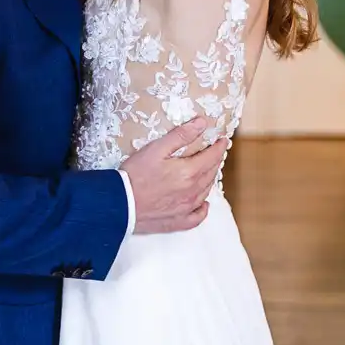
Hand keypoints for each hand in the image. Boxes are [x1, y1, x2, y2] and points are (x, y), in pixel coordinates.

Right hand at [122, 118, 228, 235]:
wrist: (120, 203)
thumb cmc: (135, 174)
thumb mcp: (156, 149)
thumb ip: (180, 135)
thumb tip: (202, 124)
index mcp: (189, 172)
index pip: (212, 157)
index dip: (219, 147)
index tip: (223, 140)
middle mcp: (192, 192)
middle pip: (211, 174)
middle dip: (215, 161)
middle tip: (215, 153)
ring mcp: (186, 208)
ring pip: (206, 192)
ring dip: (209, 180)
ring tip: (208, 171)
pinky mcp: (178, 221)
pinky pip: (198, 216)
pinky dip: (203, 209)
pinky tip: (204, 204)